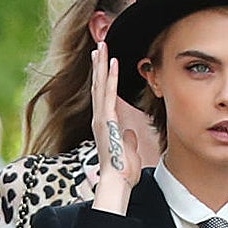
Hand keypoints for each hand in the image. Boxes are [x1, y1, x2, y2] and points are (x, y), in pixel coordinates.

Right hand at [88, 39, 145, 213]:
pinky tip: (112, 62)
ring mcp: (101, 118)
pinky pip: (108, 94)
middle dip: (98, 65)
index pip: (102, 96)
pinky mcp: (106, 120)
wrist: (117, 182)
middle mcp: (99, 119)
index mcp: (104, 125)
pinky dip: (110, 77)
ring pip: (100, 85)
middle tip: (99, 46)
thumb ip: (128, 139)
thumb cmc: (123, 172)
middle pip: (97, 86)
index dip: (102, 78)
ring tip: (102, 46)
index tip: (102, 62)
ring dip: (101, 65)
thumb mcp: (128, 151)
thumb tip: (129, 133)